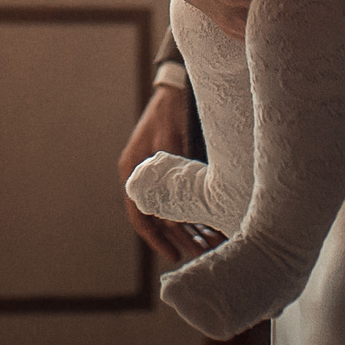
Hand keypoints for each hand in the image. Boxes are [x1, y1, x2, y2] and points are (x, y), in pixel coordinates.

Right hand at [120, 84, 219, 263]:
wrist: (175, 89)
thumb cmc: (170, 113)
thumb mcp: (170, 142)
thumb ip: (172, 172)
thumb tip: (179, 211)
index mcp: (133, 172)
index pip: (140, 216)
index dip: (157, 239)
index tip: (174, 255)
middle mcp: (141, 178)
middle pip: (160, 218)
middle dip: (181, 238)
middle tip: (201, 253)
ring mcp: (156, 176)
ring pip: (171, 212)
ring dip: (190, 228)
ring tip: (211, 244)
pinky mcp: (170, 172)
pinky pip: (179, 199)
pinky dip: (193, 213)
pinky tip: (211, 226)